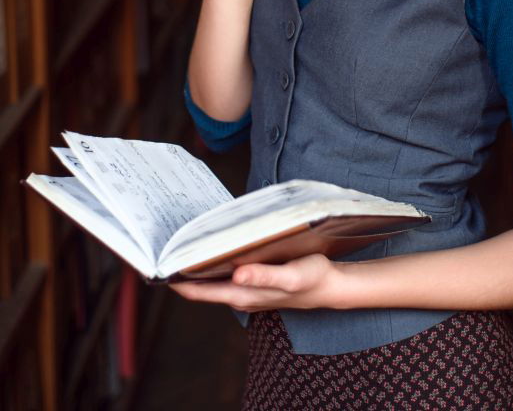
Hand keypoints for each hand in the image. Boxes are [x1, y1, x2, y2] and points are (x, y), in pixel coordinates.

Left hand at [168, 254, 342, 311]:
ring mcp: (244, 289)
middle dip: (180, 269)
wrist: (329, 286)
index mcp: (241, 294)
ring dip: (195, 265)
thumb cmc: (311, 279)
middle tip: (163, 245)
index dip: (175, 280)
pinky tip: (211, 248)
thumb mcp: (291, 276)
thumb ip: (264, 277)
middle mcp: (238, 294)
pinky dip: (212, 263)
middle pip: (198, 286)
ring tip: (179, 243)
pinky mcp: (251, 282)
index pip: (197, 291)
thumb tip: (236, 274)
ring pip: (210, 280)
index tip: (158, 263)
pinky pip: (223, 274)